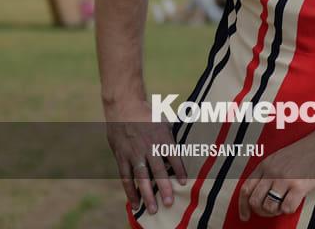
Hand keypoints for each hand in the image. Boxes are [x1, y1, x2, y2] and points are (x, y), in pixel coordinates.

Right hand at [104, 98, 187, 213]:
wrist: (124, 106)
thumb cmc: (149, 115)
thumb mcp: (165, 122)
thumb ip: (175, 136)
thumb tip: (193, 142)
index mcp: (162, 137)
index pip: (173, 156)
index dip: (179, 170)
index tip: (184, 183)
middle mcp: (148, 147)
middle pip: (158, 170)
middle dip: (164, 187)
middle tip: (170, 203)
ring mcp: (134, 153)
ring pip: (141, 177)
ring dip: (147, 194)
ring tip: (153, 209)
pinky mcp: (121, 157)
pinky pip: (126, 177)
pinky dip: (130, 190)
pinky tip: (136, 203)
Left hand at [238, 124, 314, 220]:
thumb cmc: (307, 150)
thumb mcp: (280, 157)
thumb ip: (268, 172)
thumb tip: (260, 194)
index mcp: (266, 164)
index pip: (245, 189)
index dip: (242, 206)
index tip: (245, 215)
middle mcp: (272, 172)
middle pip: (255, 201)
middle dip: (260, 211)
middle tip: (269, 212)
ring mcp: (285, 179)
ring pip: (269, 207)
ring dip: (275, 211)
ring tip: (283, 205)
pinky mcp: (299, 186)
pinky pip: (287, 208)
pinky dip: (288, 210)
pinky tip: (293, 202)